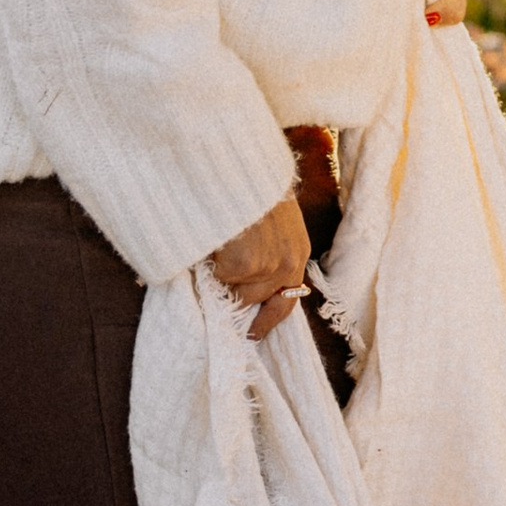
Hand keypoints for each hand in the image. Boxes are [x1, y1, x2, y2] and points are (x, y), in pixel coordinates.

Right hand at [209, 193, 309, 337]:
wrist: (242, 167)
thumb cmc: (252, 186)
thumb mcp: (274, 219)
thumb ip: (268, 249)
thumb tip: (243, 278)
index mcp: (298, 254)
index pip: (287, 302)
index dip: (268, 321)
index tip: (252, 337)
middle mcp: (287, 266)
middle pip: (253, 301)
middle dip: (233, 292)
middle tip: (216, 281)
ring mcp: (266, 269)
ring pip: (230, 290)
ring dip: (218, 274)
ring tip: (213, 247)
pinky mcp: (243, 266)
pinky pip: (215, 276)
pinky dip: (208, 262)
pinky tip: (212, 238)